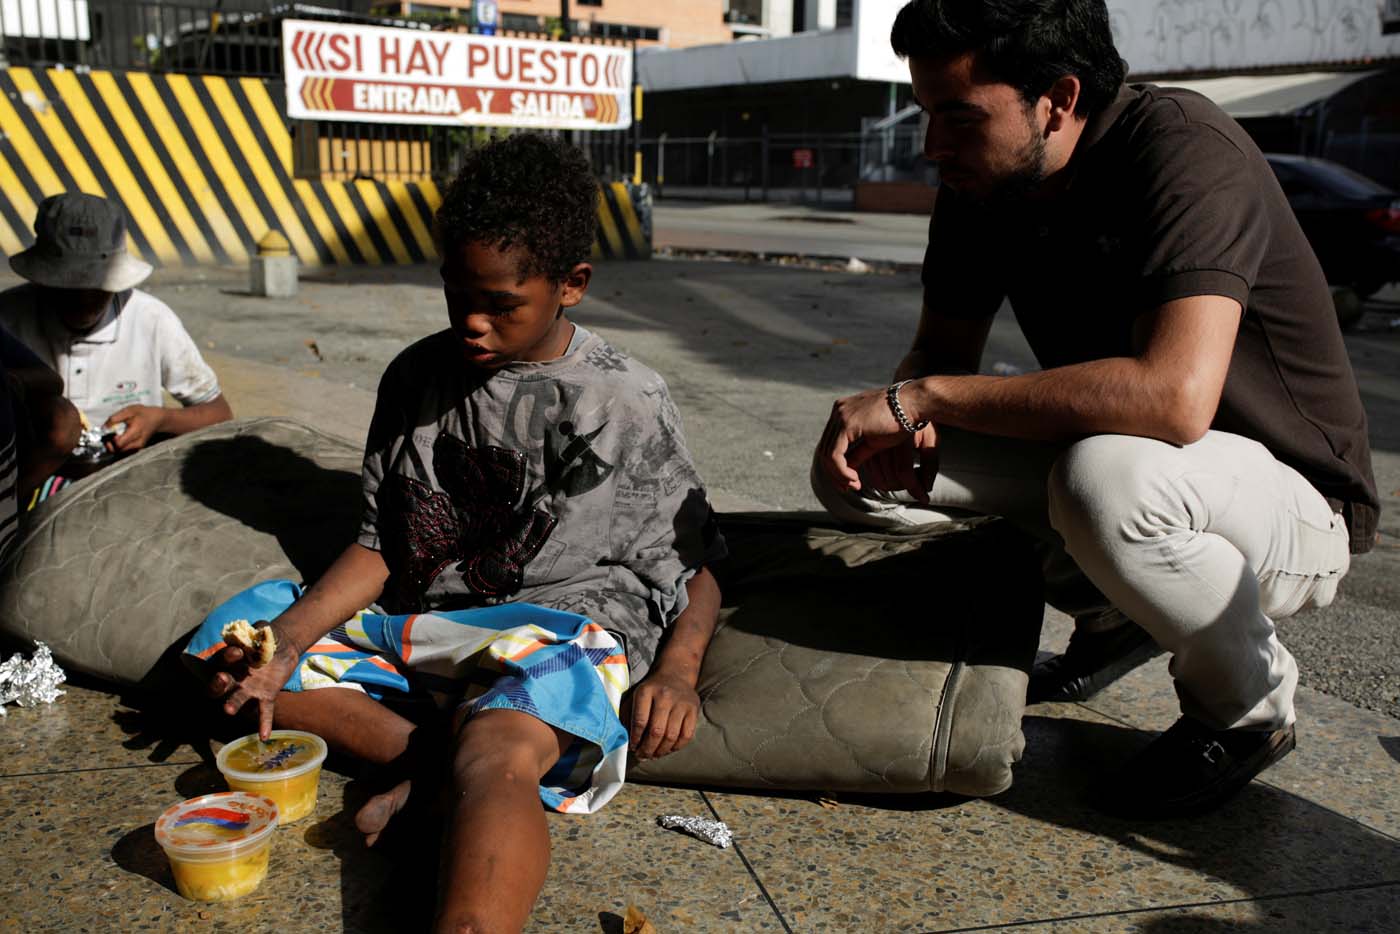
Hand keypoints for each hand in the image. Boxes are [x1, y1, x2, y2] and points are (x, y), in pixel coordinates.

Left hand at [104, 405, 166, 452]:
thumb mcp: (130, 410)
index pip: (119, 444)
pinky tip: (118, 439)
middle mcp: (137, 442)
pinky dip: (118, 446)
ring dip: (113, 446)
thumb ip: (116, 418)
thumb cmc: (144, 413)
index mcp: (135, 432)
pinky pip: (124, 451)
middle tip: (107, 436)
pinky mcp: (137, 448)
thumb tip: (104, 427)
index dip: (110, 439)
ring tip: (113, 436)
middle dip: (110, 444)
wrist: (158, 419)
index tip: (108, 433)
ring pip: (120, 452)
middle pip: (118, 450)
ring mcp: (138, 447)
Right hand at [205, 621, 297, 738]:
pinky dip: (263, 724)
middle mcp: (234, 678)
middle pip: (218, 685)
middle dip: (218, 683)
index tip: (237, 652)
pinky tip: (264, 737)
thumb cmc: (266, 637)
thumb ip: (258, 630)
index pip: (219, 662)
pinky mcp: (265, 697)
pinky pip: (263, 712)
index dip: (226, 657)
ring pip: (236, 699)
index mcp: (229, 661)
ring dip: (232, 704)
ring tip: (229, 710)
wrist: (283, 646)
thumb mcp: (262, 630)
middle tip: (223, 678)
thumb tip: (259, 630)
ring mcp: (249, 690)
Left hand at [627, 669, 699, 759]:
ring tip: (654, 755)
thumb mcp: (635, 695)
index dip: (635, 739)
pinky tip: (668, 749)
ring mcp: (681, 703)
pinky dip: (676, 747)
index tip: (633, 747)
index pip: (640, 721)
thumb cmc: (651, 690)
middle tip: (642, 756)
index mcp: (646, 691)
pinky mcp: (693, 709)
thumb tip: (624, 738)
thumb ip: (627, 714)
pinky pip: (686, 735)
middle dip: (647, 749)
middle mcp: (665, 696)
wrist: (676, 674)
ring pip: (671, 736)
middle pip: (656, 731)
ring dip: (661, 751)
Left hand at [817, 386, 935, 497]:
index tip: (849, 482)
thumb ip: (858, 451)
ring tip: (854, 485)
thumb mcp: (874, 440)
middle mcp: (838, 411)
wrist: (913, 404)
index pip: (829, 443)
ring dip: (839, 475)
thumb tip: (848, 468)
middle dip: (834, 473)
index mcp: (843, 411)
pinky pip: (835, 455)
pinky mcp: (846, 424)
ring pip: (827, 454)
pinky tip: (854, 479)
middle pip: (824, 449)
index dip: (835, 467)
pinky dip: (842, 471)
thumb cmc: (900, 422)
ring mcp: (841, 415)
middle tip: (848, 488)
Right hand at [857, 424, 938, 500]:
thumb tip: (926, 488)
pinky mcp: (864, 447)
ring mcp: (871, 445)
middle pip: (889, 479)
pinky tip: (890, 476)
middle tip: (916, 487)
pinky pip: (869, 472)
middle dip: (903, 488)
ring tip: (904, 482)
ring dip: (892, 486)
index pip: (904, 472)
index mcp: (901, 439)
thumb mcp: (931, 439)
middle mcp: (883, 442)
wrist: (904, 403)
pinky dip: (880, 479)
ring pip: (878, 479)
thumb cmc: (920, 420)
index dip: (915, 488)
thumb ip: (930, 464)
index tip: (924, 499)